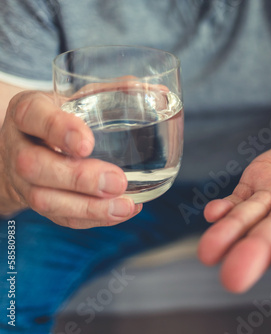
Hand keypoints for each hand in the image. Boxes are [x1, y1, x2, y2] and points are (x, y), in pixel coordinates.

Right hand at [0, 91, 141, 227]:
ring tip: (125, 206)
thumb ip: (113, 92)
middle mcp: (19, 147)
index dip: (58, 130)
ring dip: (88, 208)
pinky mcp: (38, 204)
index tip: (87, 143)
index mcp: (28, 112)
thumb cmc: (62, 117)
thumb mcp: (78, 98)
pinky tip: (123, 212)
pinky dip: (93, 219)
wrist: (29, 145)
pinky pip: (61, 218)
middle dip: (78, 178)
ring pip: (45, 200)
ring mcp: (24, 181)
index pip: (33, 116)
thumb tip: (158, 91)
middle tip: (117, 181)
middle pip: (34, 166)